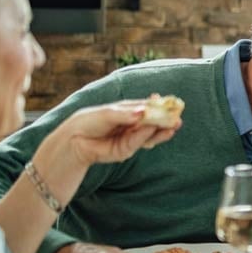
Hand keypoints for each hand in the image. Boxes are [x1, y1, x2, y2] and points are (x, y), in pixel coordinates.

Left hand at [33, 100, 179, 174]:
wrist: (74, 141)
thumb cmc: (89, 122)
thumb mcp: (108, 113)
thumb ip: (125, 114)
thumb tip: (143, 113)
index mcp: (128, 111)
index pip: (147, 107)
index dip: (159, 105)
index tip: (171, 102)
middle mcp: (132, 124)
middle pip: (152, 121)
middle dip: (166, 120)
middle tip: (178, 117)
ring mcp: (130, 137)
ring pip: (150, 133)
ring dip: (162, 130)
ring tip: (174, 126)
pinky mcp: (126, 150)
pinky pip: (140, 142)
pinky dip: (148, 137)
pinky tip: (158, 131)